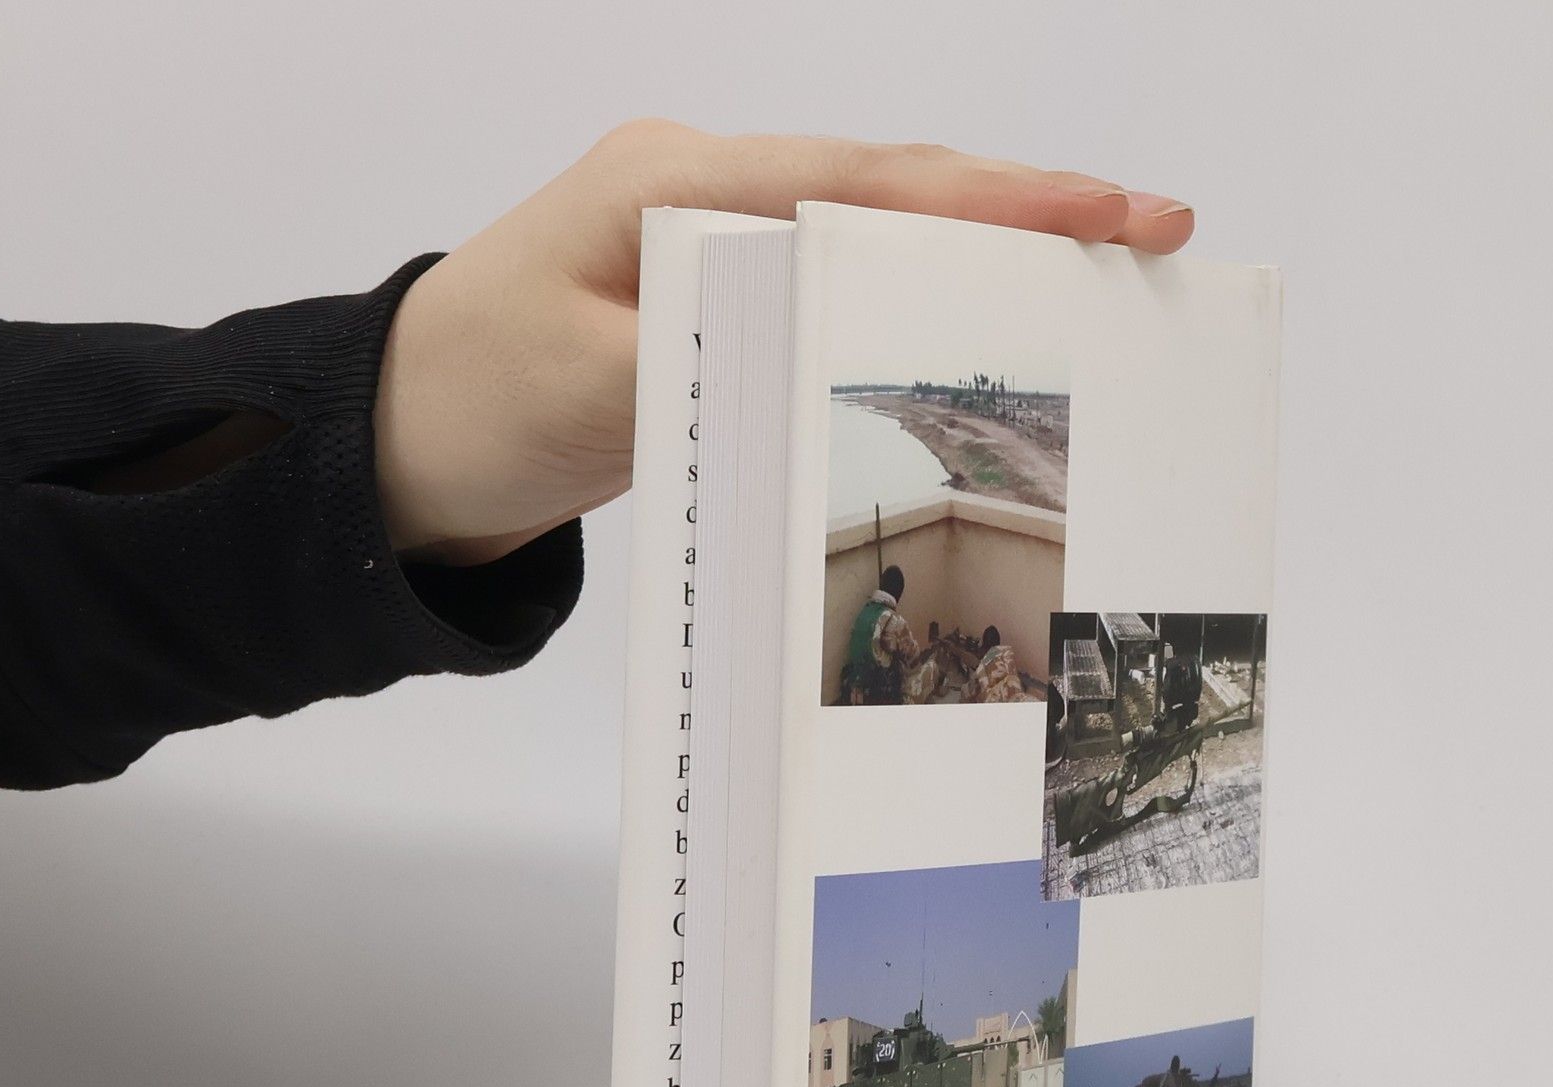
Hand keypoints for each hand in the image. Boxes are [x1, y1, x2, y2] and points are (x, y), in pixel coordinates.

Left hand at [372, 121, 1194, 565]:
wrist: (401, 441)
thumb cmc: (475, 402)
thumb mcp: (589, 387)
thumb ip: (713, 348)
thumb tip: (829, 334)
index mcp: (676, 183)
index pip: (864, 181)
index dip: (996, 198)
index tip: (1110, 209)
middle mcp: (704, 190)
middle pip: (891, 189)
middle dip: (1024, 210)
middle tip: (1151, 236)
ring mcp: (711, 240)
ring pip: (873, 234)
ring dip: (981, 254)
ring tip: (1099, 282)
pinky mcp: (714, 299)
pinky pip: (836, 286)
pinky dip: (914, 303)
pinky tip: (978, 327)